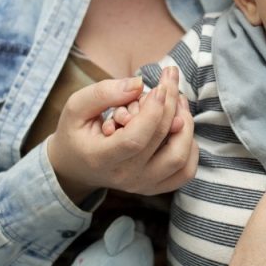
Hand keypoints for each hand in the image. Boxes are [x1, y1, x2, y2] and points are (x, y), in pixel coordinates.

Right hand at [46, 66, 197, 201]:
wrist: (75, 167)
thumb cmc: (76, 132)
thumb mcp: (76, 106)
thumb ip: (103, 93)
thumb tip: (138, 84)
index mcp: (101, 159)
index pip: (135, 139)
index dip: (153, 111)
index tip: (158, 87)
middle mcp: (124, 177)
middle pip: (160, 141)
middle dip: (170, 104)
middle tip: (169, 79)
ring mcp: (142, 185)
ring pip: (179, 158)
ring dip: (185, 124)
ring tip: (177, 100)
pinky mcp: (155, 186)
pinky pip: (185, 171)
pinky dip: (190, 146)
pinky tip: (180, 124)